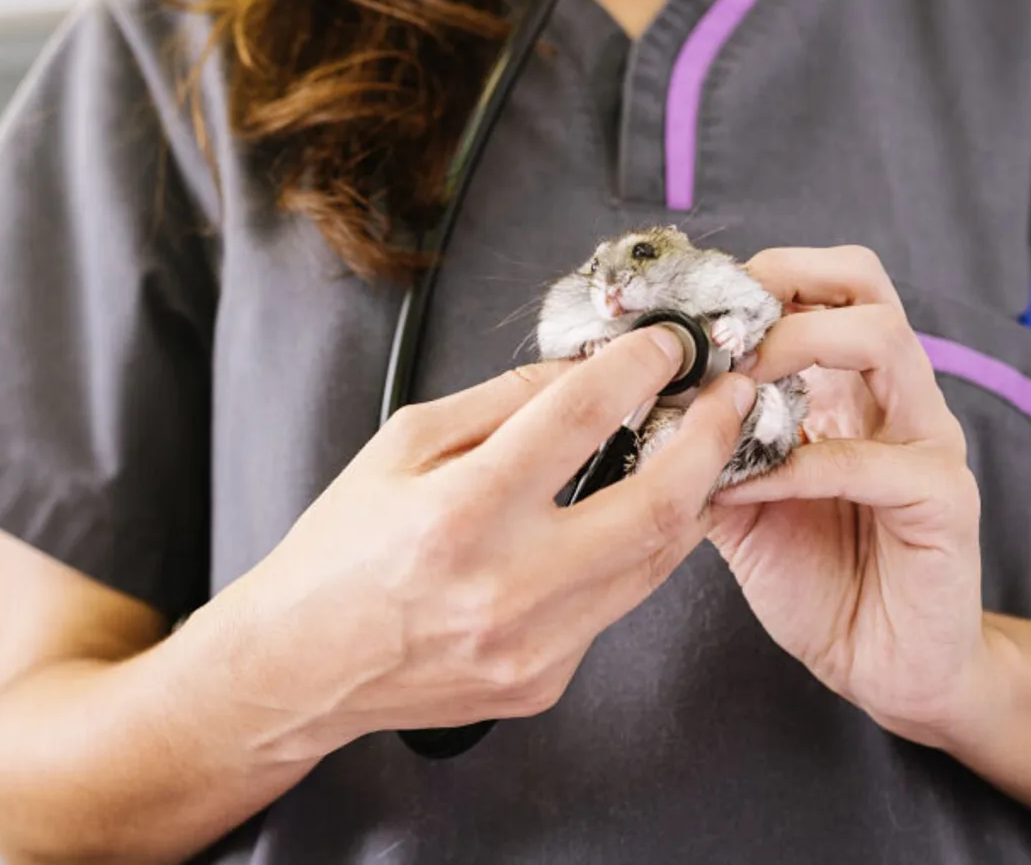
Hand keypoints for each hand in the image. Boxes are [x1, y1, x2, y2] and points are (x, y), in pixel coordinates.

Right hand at [187, 327, 757, 759]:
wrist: (302, 665)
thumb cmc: (340, 551)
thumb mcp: (400, 445)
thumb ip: (499, 402)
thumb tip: (585, 371)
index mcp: (459, 510)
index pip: (580, 417)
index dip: (639, 370)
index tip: (665, 349)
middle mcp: (506, 584)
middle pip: (656, 501)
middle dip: (710, 438)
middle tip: (727, 399)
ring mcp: (533, 644)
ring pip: (655, 561)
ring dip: (690, 498)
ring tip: (699, 453)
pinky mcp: (545, 682)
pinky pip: (613, 606)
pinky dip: (628, 555)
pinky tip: (619, 525)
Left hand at [705, 246, 988, 746]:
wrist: (881, 667)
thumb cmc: (812, 575)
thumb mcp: (735, 499)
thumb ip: (701, 447)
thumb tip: (633, 406)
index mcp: (848, 385)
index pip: (821, 284)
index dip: (752, 278)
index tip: (681, 308)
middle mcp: (895, 396)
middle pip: (863, 281)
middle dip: (780, 285)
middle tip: (712, 330)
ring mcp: (928, 441)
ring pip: (884, 341)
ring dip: (793, 349)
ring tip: (729, 388)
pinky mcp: (945, 501)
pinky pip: (873, 460)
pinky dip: (796, 467)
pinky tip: (739, 490)